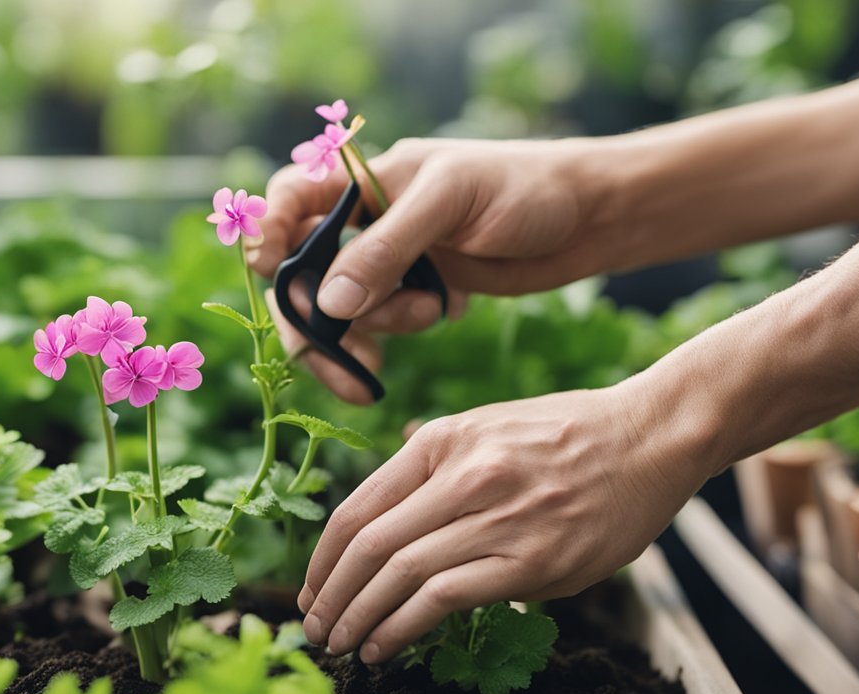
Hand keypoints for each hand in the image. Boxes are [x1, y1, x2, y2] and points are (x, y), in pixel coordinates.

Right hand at [250, 137, 627, 402]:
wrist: (591, 220)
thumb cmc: (527, 190)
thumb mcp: (451, 206)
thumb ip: (387, 250)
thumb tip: (327, 304)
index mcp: (369, 176)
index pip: (291, 196)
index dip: (267, 231)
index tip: (269, 269)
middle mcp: (370, 217)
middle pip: (302, 270)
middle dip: (313, 314)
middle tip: (338, 352)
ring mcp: (392, 259)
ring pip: (338, 307)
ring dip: (368, 325)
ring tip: (427, 314)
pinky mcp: (416, 292)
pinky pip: (377, 324)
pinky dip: (389, 337)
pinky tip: (435, 321)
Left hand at [294, 231, 858, 663]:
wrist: (652, 436)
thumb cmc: (572, 434)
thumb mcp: (491, 422)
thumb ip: (437, 454)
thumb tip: (391, 476)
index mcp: (444, 441)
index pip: (358, 507)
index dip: (323, 559)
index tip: (312, 590)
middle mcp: (462, 475)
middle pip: (369, 545)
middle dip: (330, 596)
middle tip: (316, 630)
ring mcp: (498, 517)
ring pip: (400, 574)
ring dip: (360, 619)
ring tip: (343, 646)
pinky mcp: (533, 560)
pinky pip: (446, 597)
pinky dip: (404, 627)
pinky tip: (388, 646)